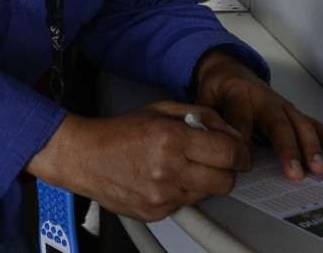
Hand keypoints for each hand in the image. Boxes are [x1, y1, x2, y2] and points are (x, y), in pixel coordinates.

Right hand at [28, 102, 250, 221]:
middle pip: (226, 180)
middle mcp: (169, 169)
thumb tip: (229, 131)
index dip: (240, 152)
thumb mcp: (159, 109)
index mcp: (171, 138)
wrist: (82, 157)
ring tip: (184, 167)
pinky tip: (164, 179)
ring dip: (205, 181)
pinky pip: (186, 204)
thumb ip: (199, 115)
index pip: (228, 152)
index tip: (240, 151)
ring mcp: (162, 195)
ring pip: (208, 194)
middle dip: (228, 170)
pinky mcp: (156, 212)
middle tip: (219, 161)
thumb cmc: (117, 132)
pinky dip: (183, 192)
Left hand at [194, 50, 322, 181]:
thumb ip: (205, 119)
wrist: (229, 70)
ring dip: (312, 147)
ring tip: (319, 169)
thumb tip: (210, 141)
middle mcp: (264, 99)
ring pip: (300, 124)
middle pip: (277, 123)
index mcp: (238, 95)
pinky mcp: (292, 111)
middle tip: (294, 173)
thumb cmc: (217, 89)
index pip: (241, 119)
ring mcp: (281, 105)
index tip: (245, 162)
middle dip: (287, 149)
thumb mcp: (203, 99)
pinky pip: (313, 123)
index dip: (243, 139)